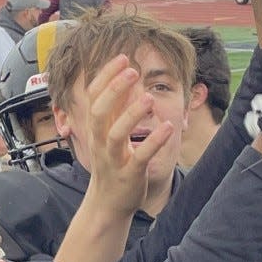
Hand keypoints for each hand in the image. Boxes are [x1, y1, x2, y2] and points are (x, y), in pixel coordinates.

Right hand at [81, 54, 173, 215]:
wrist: (108, 204)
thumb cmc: (113, 164)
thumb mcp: (110, 133)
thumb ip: (117, 108)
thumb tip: (124, 79)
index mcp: (96, 129)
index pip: (93, 97)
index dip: (105, 76)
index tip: (122, 57)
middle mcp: (101, 142)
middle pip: (99, 112)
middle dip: (114, 90)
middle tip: (132, 71)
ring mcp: (114, 160)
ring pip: (115, 135)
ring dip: (132, 115)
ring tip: (149, 98)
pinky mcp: (130, 175)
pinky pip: (140, 157)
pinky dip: (153, 142)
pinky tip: (168, 127)